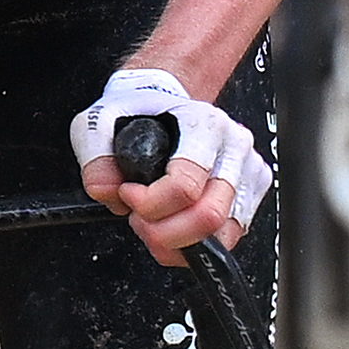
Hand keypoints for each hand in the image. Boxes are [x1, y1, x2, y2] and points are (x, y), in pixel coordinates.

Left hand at [69, 67, 267, 262]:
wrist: (165, 104)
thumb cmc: (141, 113)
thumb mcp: (100, 121)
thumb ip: (96, 157)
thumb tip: (107, 191)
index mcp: (204, 125)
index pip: (185, 187)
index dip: (149, 204)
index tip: (128, 195)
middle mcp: (234, 147)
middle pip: (209, 216)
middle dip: (164, 232)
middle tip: (140, 219)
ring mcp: (248, 171)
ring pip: (222, 234)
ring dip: (179, 242)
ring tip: (155, 225)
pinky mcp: (252, 192)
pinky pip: (229, 236)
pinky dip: (196, 244)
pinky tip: (174, 229)